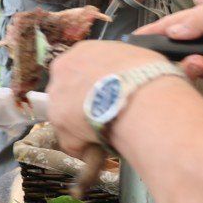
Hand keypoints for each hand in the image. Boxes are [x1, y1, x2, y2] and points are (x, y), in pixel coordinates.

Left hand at [45, 41, 177, 158]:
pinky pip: (72, 142)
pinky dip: (85, 149)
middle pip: (68, 91)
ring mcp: (56, 96)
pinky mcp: (58, 122)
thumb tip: (131, 76)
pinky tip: (103, 151)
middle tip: (107, 117)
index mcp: (83, 51)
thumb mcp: (139, 59)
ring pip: (67, 118)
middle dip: (83, 105)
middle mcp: (63, 69)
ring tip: (108, 136)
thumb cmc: (146, 75)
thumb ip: (125, 66)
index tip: (106, 96)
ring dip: (84, 128)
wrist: (138, 97)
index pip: (81, 69)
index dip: (93, 85)